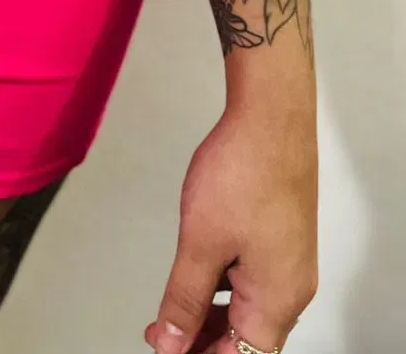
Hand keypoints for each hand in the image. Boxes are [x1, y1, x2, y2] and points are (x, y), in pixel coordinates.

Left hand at [145, 103, 317, 353]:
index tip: (165, 349)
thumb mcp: (200, 243)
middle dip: (202, 340)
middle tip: (160, 334)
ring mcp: (288, 263)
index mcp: (277, 300)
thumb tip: (171, 343)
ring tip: (171, 314)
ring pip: (248, 310)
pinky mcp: (280, 239)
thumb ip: (184, 299)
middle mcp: (290, 289)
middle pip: (247, 339)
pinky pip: (251, 281)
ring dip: (211, 316)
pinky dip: (222, 288)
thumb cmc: (242, 174)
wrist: (271, 118)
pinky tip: (196, 279)